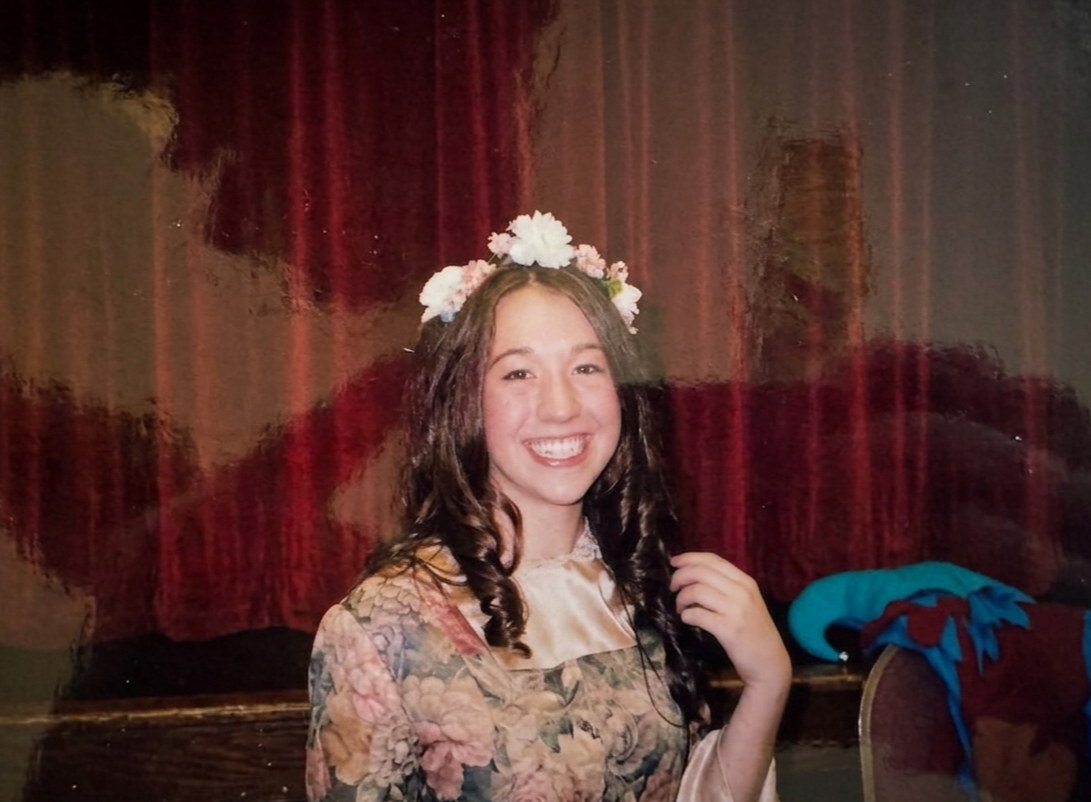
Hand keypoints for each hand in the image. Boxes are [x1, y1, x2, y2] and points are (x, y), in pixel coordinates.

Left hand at [669, 552, 790, 694]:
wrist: (770, 663)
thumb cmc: (754, 632)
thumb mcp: (746, 602)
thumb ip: (726, 587)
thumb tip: (693, 576)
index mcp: (745, 581)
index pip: (713, 560)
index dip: (689, 558)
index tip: (674, 562)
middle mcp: (742, 592)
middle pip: (701, 572)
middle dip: (680, 576)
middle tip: (673, 587)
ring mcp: (736, 610)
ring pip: (697, 591)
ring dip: (681, 598)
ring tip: (680, 608)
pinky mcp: (728, 629)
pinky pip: (698, 614)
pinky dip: (687, 615)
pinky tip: (687, 619)